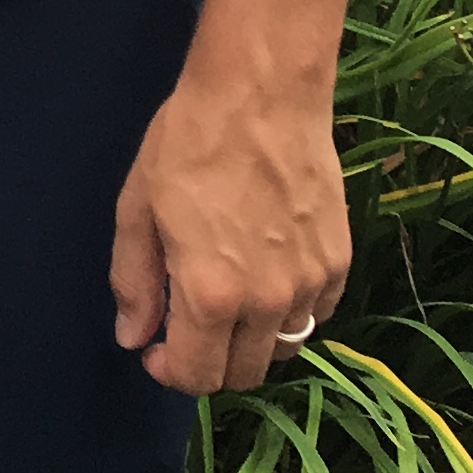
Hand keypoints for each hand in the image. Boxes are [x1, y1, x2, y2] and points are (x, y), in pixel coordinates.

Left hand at [110, 70, 351, 394]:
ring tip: (224, 299)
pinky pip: (313, 316)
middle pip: (243, 375)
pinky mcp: (340, 265)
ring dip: (248, 341)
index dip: (171, 373)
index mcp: (211, 295)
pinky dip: (286, 313)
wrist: (262, 97)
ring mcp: (311, 286)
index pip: (198, 376)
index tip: (156, 349)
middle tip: (185, 327)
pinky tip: (263, 277)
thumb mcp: (138, 209)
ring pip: (282, 349)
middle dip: (208, 363)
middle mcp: (268, 303)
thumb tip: (133, 338)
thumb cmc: (188, 145)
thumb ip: (134, 283)